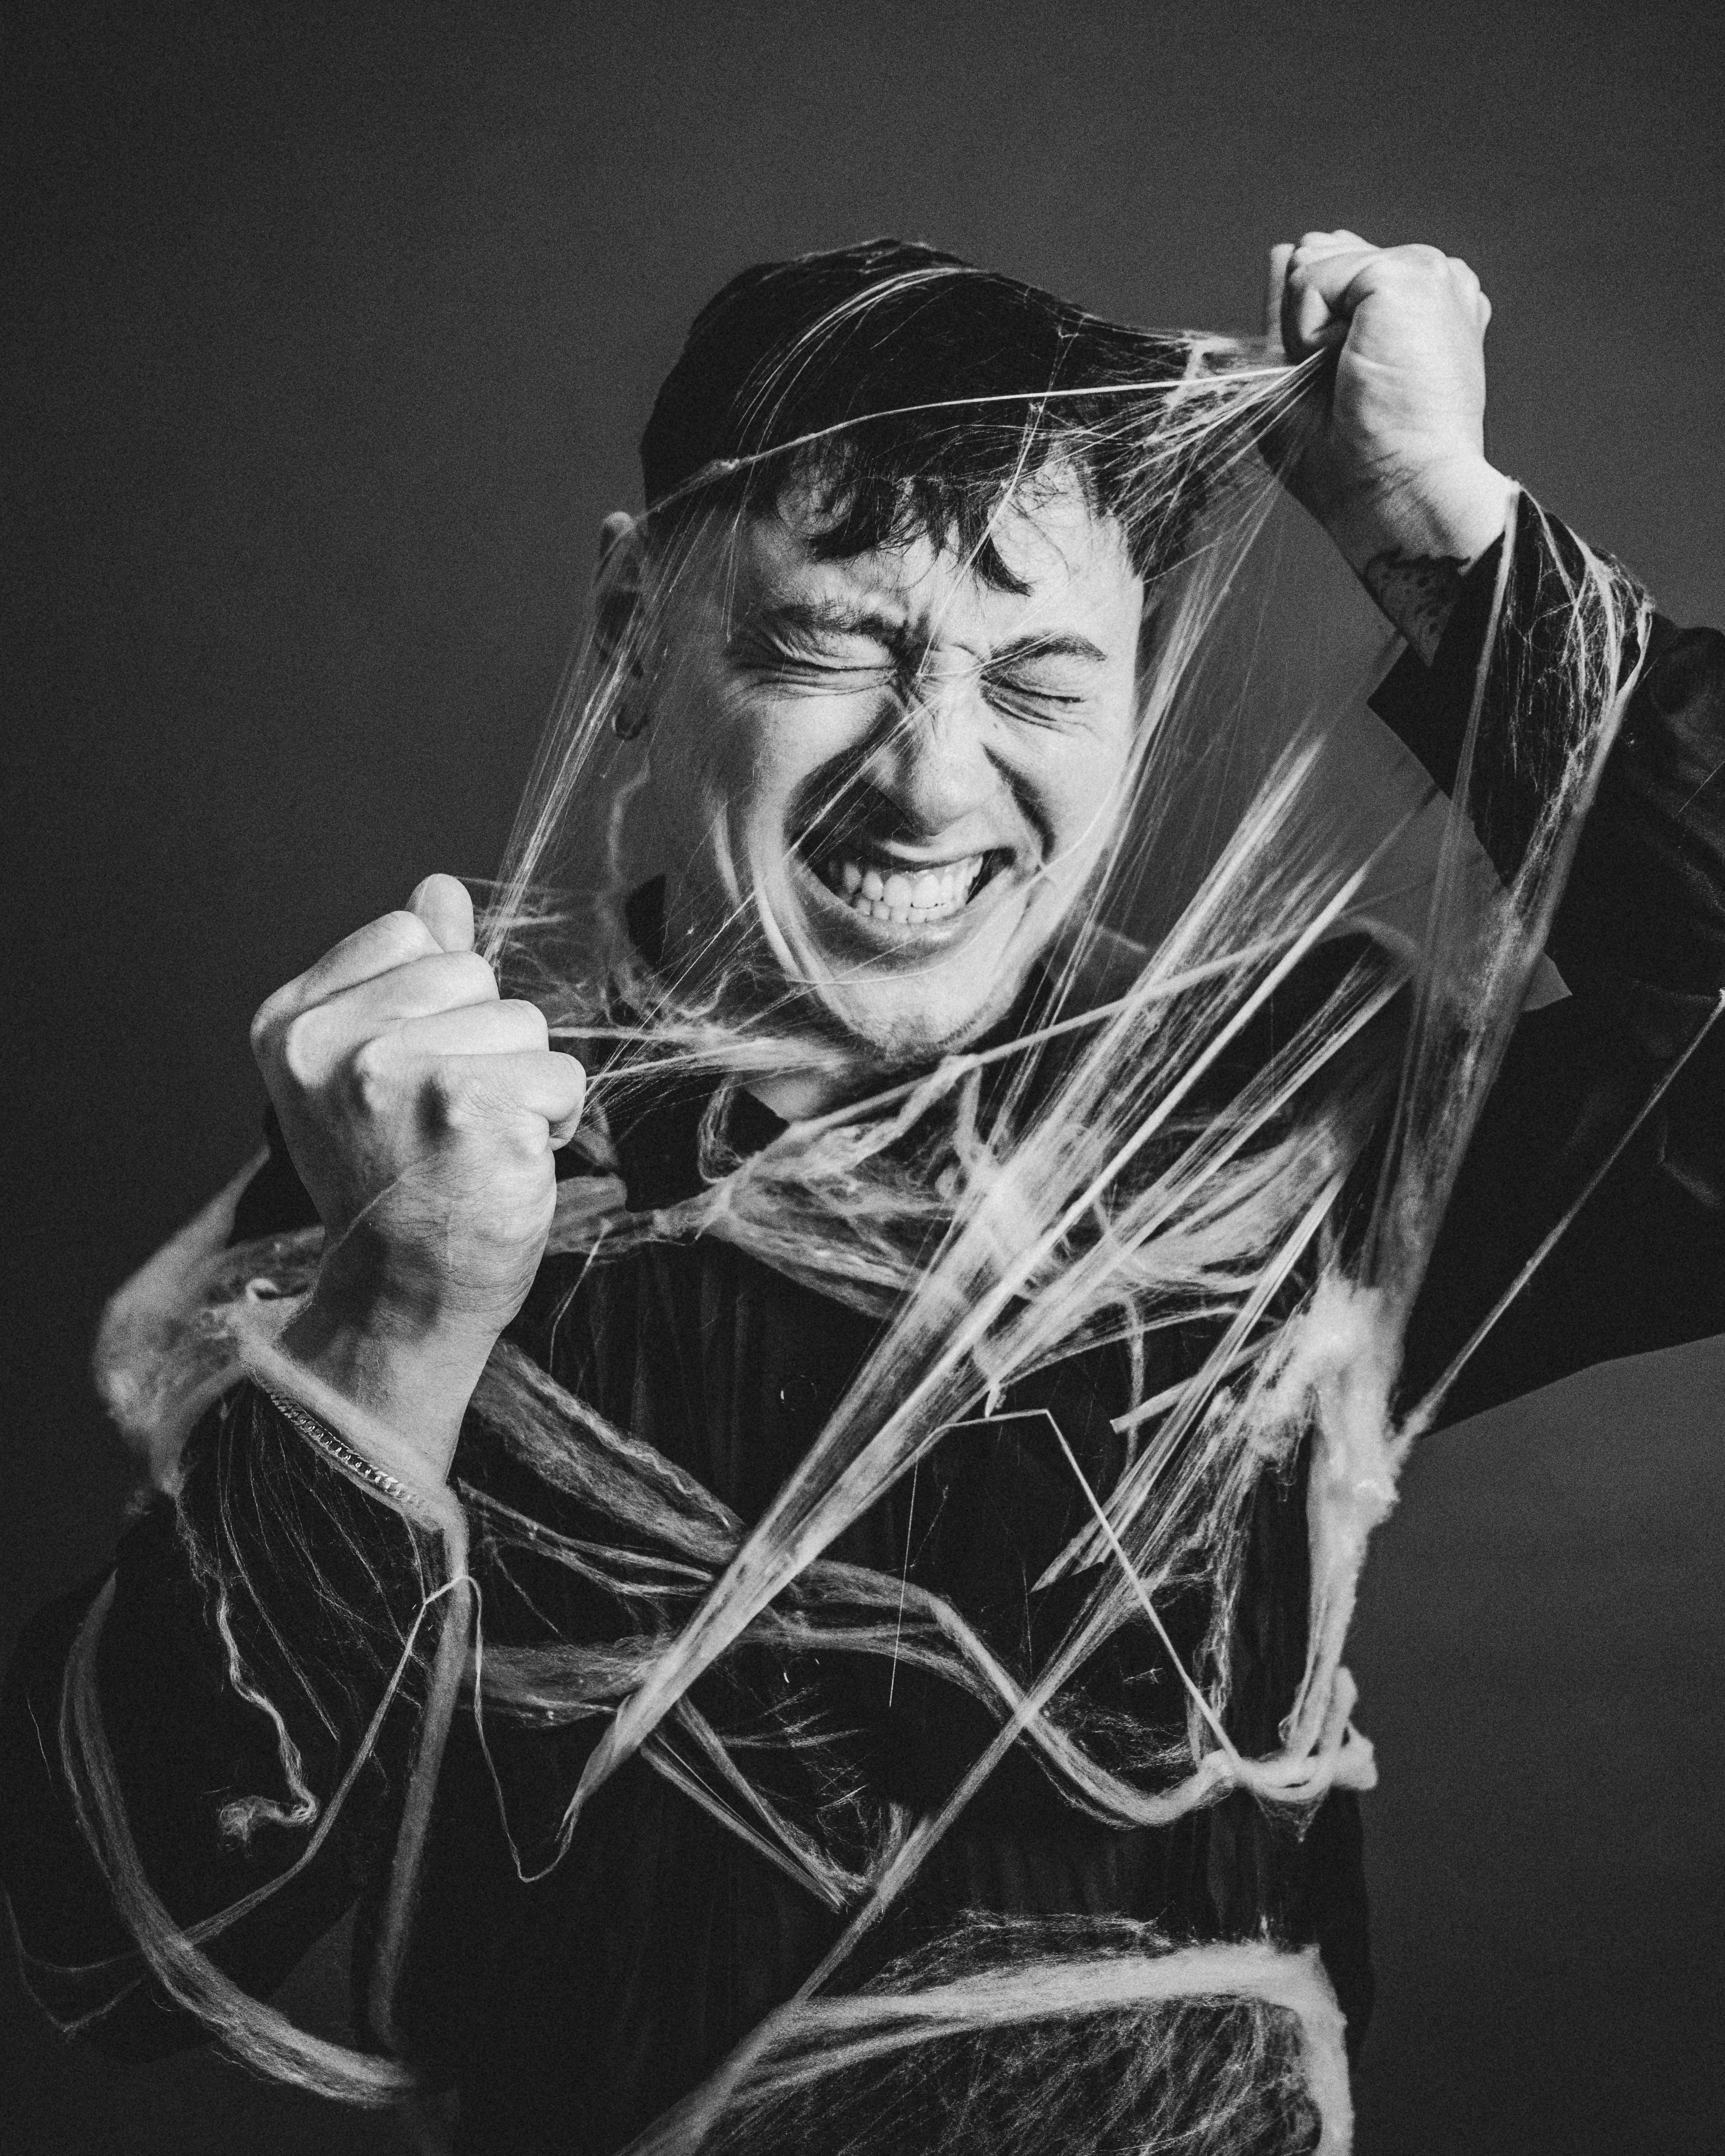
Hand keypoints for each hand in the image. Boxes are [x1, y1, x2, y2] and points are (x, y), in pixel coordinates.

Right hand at [250, 874, 583, 1476]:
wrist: (400, 1298)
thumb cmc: (395, 1183)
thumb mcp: (369, 1066)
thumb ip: (405, 970)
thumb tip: (438, 888)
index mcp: (294, 1024)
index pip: (408, 934)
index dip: (437, 1000)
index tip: (408, 1074)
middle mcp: (335, 1046)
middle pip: (473, 973)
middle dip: (485, 1040)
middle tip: (446, 1119)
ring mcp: (399, 1075)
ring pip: (523, 1023)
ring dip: (522, 1084)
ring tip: (474, 1143)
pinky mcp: (472, 1110)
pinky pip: (561, 1077)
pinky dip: (553, 1123)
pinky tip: (505, 1165)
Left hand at [1267, 230, 1515, 658]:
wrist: (1400, 492)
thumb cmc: (1356, 461)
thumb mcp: (1306, 376)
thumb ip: (1297, 310)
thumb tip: (1286, 247)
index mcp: (1421, 310)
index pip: (1342, 272)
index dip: (1312, 321)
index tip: (1341, 381)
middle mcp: (1433, 285)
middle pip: (1323, 260)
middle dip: (1308, 326)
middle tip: (1348, 389)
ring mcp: (1430, 273)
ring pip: (1314, 266)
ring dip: (1307, 334)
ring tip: (1355, 382)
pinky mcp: (1410, 274)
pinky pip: (1312, 277)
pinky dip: (1307, 331)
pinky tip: (1349, 367)